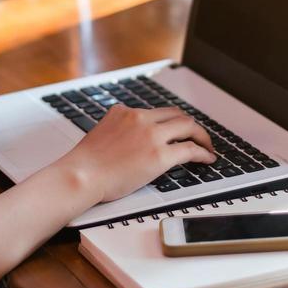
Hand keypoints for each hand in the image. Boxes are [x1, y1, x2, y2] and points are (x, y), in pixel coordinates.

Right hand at [60, 106, 216, 202]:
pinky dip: (203, 153)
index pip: (157, 112)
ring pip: (188, 127)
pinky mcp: (159, 155)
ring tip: (207, 147)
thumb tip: (129, 140)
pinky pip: (190, 149)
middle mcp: (140, 118)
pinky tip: (207, 158)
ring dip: (202, 136)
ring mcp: (151, 135)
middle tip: (198, 136)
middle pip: (177, 114)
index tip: (178, 128)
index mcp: (124, 112)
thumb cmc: (85, 164)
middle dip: (191, 125)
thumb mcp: (101, 133)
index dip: (172, 120)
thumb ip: (119, 129)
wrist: (80, 175)